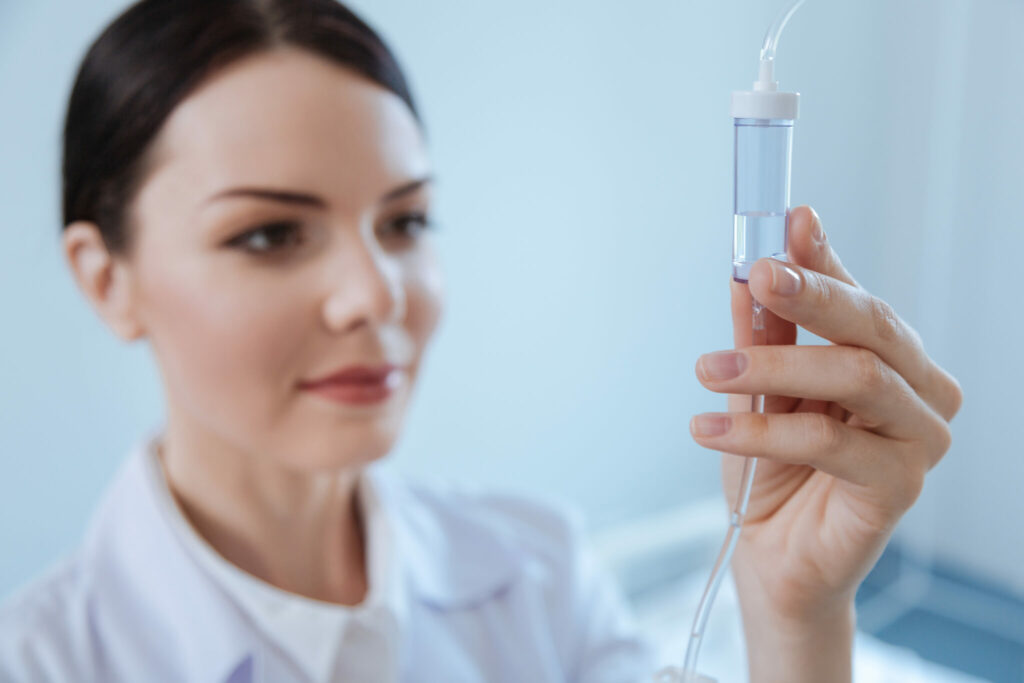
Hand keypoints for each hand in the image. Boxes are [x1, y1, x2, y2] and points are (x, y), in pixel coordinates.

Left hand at [689, 206, 962, 677]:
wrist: (774, 554)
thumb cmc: (774, 469)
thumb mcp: (758, 391)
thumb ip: (762, 335)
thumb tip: (747, 272)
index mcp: (892, 359)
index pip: (860, 296)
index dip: (825, 256)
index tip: (788, 220)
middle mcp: (920, 391)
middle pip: (872, 325)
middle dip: (808, 294)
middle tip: (753, 275)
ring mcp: (920, 438)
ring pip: (855, 375)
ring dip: (773, 365)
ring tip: (708, 370)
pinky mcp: (901, 485)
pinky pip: (830, 440)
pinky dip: (762, 430)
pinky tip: (709, 428)